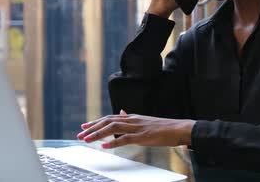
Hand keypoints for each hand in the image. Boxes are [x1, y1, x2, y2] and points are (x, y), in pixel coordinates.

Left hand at [77, 110, 195, 148]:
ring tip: (86, 139)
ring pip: (113, 128)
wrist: (179, 128)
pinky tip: (105, 146)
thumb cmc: (163, 127)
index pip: (109, 117)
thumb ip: (131, 118)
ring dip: (98, 133)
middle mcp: (132, 120)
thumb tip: (122, 112)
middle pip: (107, 121)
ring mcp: (137, 128)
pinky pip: (125, 139)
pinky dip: (113, 142)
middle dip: (92, 128)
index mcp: (132, 117)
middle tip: (80, 134)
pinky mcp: (143, 136)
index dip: (96, 121)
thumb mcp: (144, 120)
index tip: (84, 125)